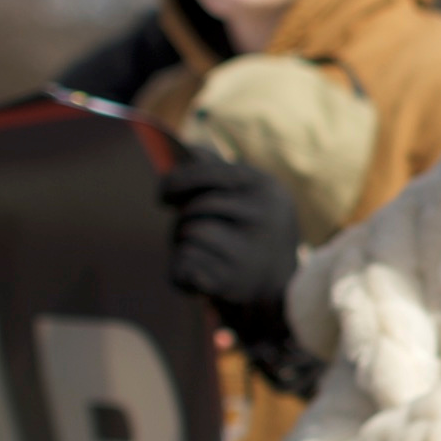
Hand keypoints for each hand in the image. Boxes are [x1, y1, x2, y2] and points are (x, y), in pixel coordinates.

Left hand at [160, 150, 301, 318]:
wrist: (279, 293)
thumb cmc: (254, 236)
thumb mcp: (249, 199)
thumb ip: (219, 172)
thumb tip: (188, 147)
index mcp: (267, 187)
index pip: (209, 172)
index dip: (177, 181)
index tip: (161, 195)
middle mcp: (267, 215)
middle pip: (197, 206)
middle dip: (184, 220)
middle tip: (186, 235)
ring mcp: (254, 248)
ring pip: (191, 232)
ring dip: (184, 244)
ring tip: (201, 255)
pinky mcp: (235, 279)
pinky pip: (186, 262)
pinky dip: (180, 270)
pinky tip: (197, 276)